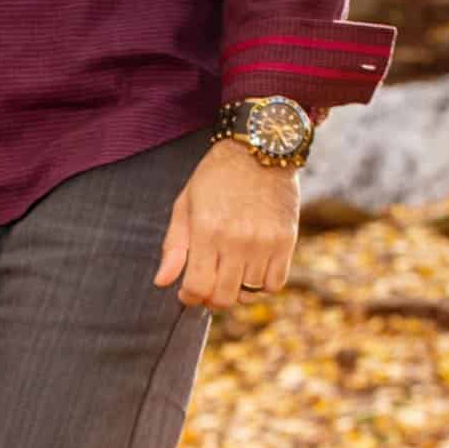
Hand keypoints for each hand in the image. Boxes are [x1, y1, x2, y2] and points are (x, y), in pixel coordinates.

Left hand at [153, 139, 300, 310]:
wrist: (260, 149)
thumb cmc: (215, 178)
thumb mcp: (185, 205)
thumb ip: (174, 246)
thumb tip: (162, 283)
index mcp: (207, 231)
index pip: (197, 288)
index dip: (190, 297)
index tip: (188, 290)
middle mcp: (237, 240)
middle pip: (224, 298)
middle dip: (211, 298)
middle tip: (210, 283)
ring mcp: (264, 242)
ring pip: (249, 293)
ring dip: (237, 290)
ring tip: (231, 272)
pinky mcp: (286, 241)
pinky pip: (275, 284)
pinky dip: (263, 286)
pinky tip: (252, 271)